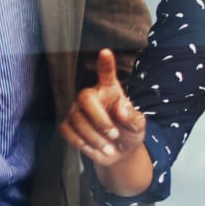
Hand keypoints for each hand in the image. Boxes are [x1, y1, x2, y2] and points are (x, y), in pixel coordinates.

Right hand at [59, 49, 145, 165]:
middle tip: (114, 134)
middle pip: (85, 97)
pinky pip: (67, 130)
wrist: (118, 153)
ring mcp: (77, 109)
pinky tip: (94, 148)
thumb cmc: (129, 132)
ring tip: (110, 148)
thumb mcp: (138, 126)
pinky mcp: (67, 124)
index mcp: (110, 90)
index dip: (105, 64)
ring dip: (95, 137)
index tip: (105, 52)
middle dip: (99, 119)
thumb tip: (121, 112)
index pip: (106, 74)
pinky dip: (81, 142)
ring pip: (77, 118)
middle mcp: (92, 96)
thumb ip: (133, 118)